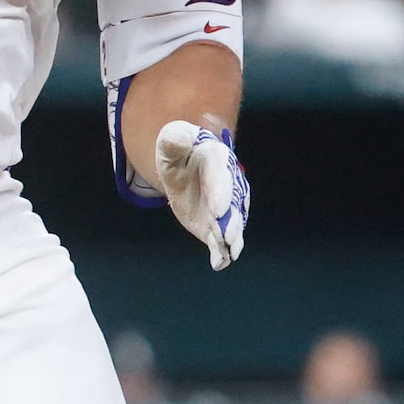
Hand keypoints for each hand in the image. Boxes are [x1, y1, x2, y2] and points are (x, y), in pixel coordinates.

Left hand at [154, 119, 248, 270]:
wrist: (183, 165)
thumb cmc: (178, 150)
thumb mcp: (170, 142)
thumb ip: (173, 141)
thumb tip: (177, 139)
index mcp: (217, 161)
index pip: (221, 178)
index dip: (220, 194)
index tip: (218, 210)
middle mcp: (228, 185)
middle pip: (232, 204)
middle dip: (230, 221)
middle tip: (226, 236)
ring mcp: (225, 206)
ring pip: (232, 224)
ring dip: (230, 239)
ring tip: (229, 252)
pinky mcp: (217, 223)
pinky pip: (221, 239)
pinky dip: (221, 252)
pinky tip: (219, 263)